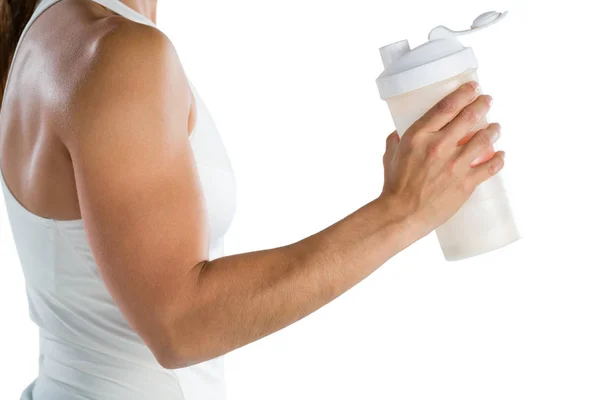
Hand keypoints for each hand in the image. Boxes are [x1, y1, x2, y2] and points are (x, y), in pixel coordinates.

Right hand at [379, 81, 504, 239]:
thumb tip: (400, 131)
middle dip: (482, 105)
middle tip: (488, 101)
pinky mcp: (466, 182)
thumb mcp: (390, 155)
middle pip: (468, 117)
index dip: (463, 93)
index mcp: (418, 136)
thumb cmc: (394, 186)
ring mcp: (455, 164)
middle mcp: (439, 146)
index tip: (473, 87)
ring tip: (496, 127)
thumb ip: (396, 140)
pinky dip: (499, 159)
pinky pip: (490, 167)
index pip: (446, 107)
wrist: (401, 214)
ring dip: (493, 130)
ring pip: (483, 139)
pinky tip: (501, 155)